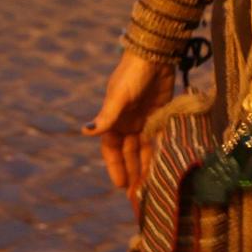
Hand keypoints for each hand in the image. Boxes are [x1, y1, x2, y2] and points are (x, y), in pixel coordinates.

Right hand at [83, 50, 176, 208]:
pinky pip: (158, 140)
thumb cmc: (132, 74)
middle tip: (137, 196)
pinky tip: (165, 167)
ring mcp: (144, 120)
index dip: (115, 167)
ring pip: (144, 150)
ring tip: (151, 187)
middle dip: (132, 173)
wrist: (155, 55)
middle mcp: (127, 123)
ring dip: (146, 167)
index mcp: (113, 120)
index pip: (112, 150)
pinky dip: (160, 153)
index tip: (120, 186)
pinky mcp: (160, 116)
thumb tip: (86, 132)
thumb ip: (107, 116)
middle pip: (129, 154)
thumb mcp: (118, 95)